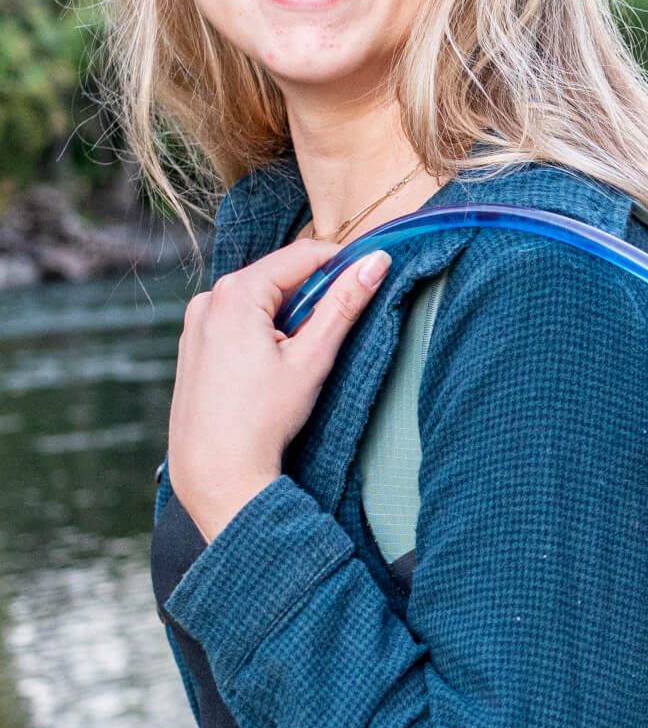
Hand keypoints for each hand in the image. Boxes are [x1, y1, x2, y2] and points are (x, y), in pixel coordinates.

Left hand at [167, 239, 390, 541]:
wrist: (215, 472)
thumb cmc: (261, 419)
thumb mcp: (312, 358)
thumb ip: (344, 304)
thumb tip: (375, 262)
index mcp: (236, 293)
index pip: (301, 255)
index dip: (340, 261)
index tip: (369, 271)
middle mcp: (208, 299)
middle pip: (278, 277)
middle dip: (311, 294)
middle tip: (335, 328)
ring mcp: (196, 322)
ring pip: (258, 299)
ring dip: (288, 315)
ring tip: (301, 357)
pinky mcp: (192, 344)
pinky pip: (237, 320)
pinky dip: (263, 330)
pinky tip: (272, 367)